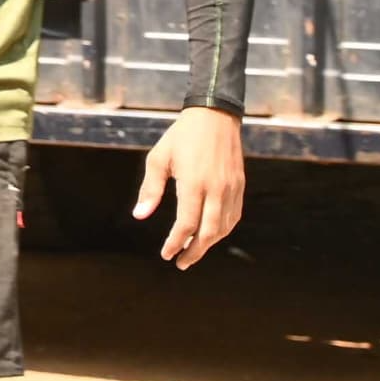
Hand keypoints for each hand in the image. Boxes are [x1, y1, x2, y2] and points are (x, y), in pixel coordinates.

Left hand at [133, 104, 247, 267]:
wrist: (214, 117)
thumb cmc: (180, 137)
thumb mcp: (158, 159)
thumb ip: (150, 189)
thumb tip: (140, 216)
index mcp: (194, 183)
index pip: (186, 224)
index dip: (176, 243)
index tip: (166, 254)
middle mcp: (216, 189)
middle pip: (209, 232)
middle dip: (195, 251)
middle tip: (181, 263)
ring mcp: (231, 188)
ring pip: (224, 227)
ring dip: (209, 244)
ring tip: (193, 252)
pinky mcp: (239, 185)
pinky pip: (234, 215)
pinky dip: (223, 230)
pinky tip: (211, 234)